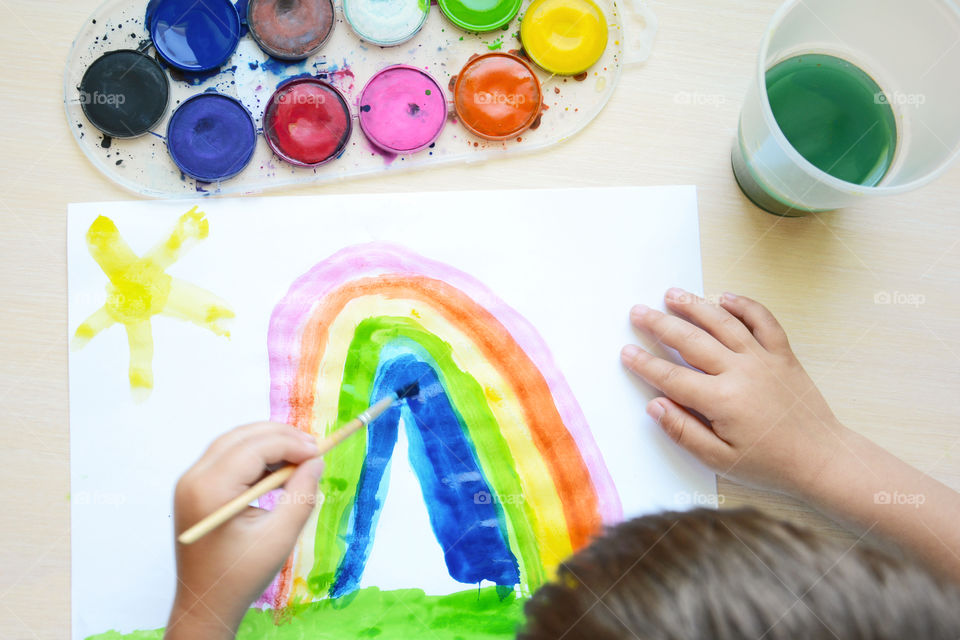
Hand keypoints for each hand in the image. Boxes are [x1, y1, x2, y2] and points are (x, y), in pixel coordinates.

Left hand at [167, 422, 323, 638]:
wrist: (206, 603)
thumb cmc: (240, 576)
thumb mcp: (279, 537)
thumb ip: (301, 495)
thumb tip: (316, 462)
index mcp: (210, 490)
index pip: (254, 447)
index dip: (290, 443)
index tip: (319, 451)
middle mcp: (193, 478)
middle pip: (241, 437)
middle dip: (280, 437)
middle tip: (313, 448)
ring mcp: (191, 482)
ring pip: (234, 443)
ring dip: (268, 444)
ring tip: (300, 458)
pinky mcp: (196, 489)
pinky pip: (228, 458)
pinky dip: (256, 458)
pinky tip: (279, 472)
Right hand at [620, 289, 848, 496]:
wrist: (820, 459)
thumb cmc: (769, 464)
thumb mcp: (720, 460)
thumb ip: (684, 431)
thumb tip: (654, 406)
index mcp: (722, 400)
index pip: (672, 377)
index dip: (645, 363)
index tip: (627, 351)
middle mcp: (740, 372)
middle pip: (691, 340)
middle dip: (660, 325)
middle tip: (638, 312)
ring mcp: (763, 359)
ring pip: (722, 323)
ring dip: (694, 305)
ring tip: (671, 294)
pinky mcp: (783, 355)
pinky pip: (763, 321)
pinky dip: (744, 305)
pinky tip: (724, 297)